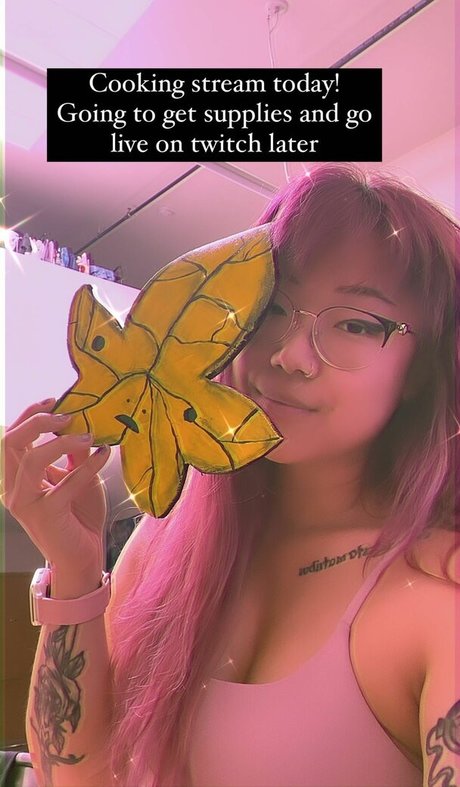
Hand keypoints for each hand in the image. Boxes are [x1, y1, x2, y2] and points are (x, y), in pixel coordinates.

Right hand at [1, 398, 111, 578]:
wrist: (84, 556)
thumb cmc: (78, 515)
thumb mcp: (77, 476)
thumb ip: (74, 452)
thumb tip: (82, 419)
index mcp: (16, 477)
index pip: (11, 437)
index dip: (29, 414)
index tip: (54, 399)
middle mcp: (14, 489)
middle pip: (10, 442)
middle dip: (38, 422)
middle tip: (68, 415)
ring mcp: (26, 503)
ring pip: (32, 458)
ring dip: (62, 442)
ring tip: (90, 435)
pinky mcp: (46, 515)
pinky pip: (66, 482)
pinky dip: (88, 466)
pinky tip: (105, 455)